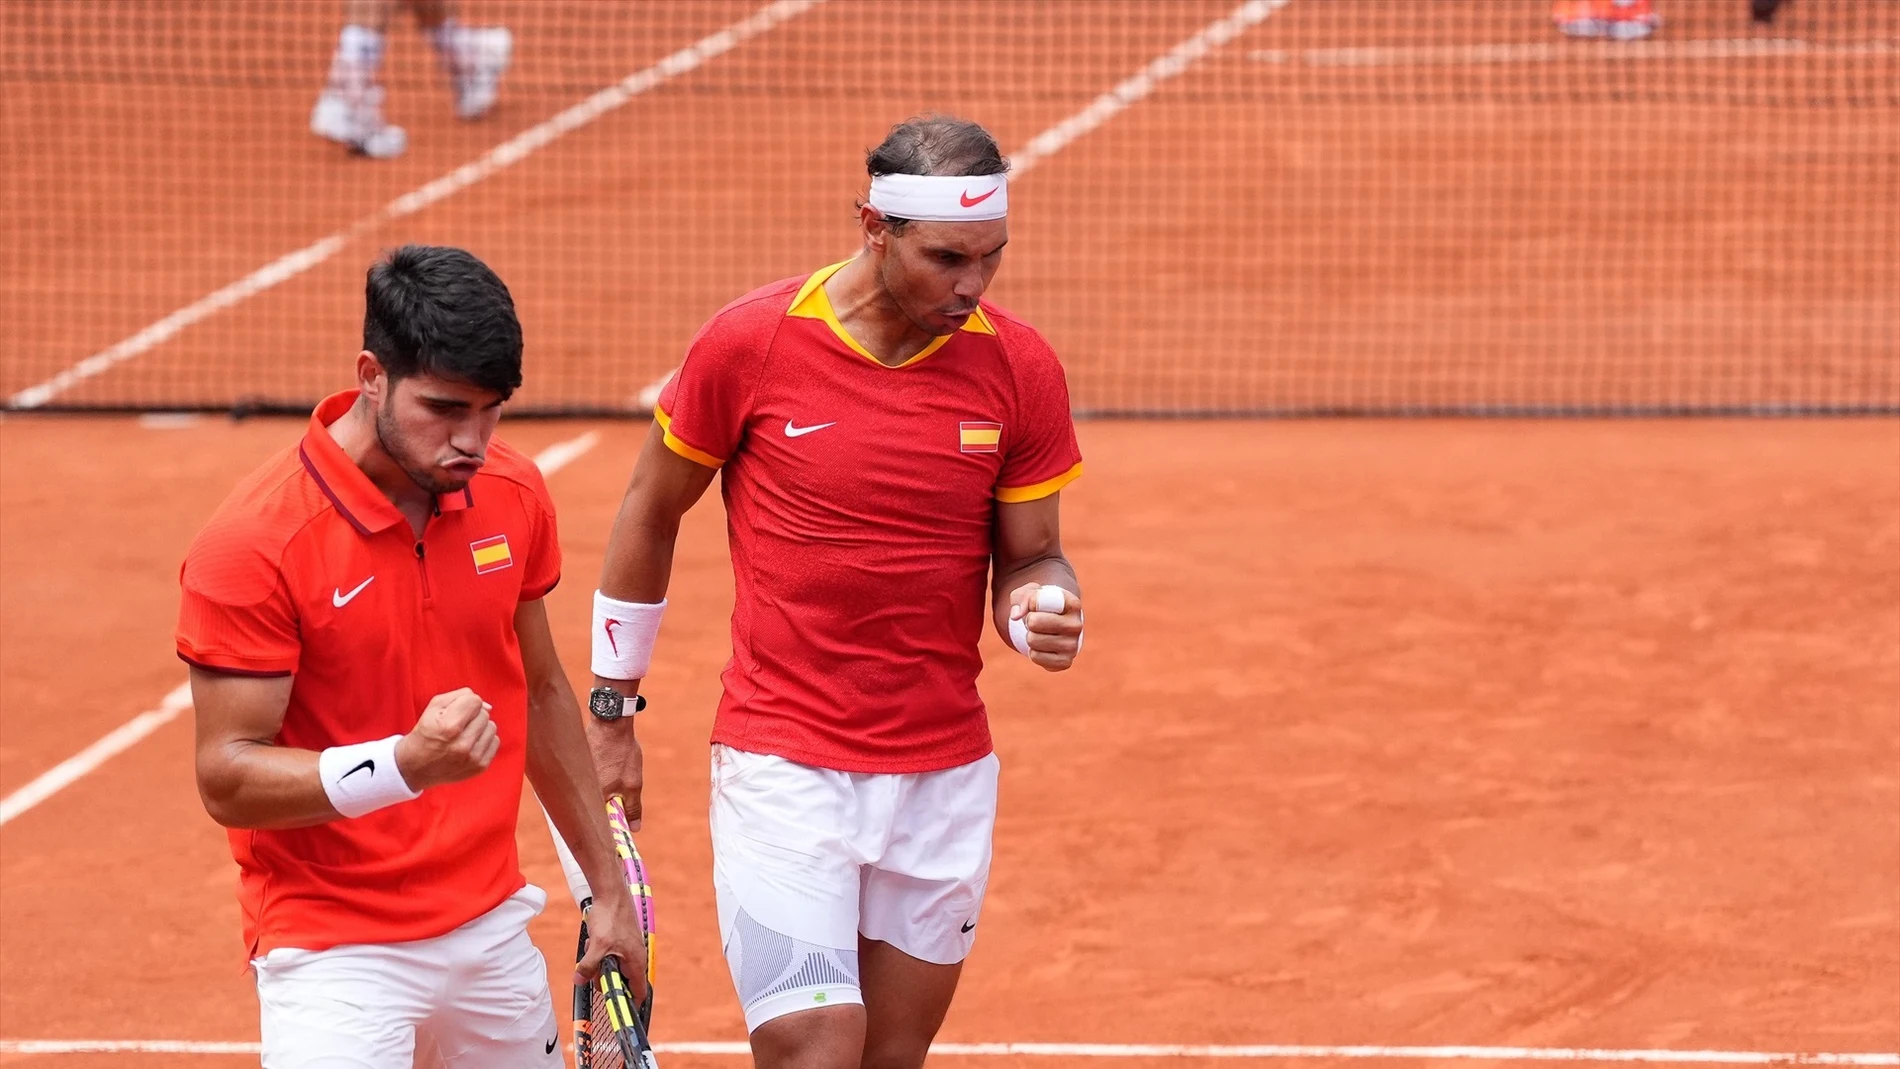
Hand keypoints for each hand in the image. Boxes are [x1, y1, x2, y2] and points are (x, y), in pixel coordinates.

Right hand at [395, 688, 498, 790]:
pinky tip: (470, 744)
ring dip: (480, 727)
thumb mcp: (434, 707)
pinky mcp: (480, 766)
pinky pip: (495, 741)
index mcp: (448, 727)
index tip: (456, 711)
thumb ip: (461, 696)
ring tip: (463, 734)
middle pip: (484, 714)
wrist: (417, 766)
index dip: (466, 702)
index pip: (475, 701)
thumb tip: (488, 706)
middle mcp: (462, 744)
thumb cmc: (426, 732)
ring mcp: (472, 758)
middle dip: (472, 715)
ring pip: (492, 727)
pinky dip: (484, 740)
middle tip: (457, 724)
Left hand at [575, 890, 649, 1000]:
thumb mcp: (596, 946)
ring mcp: (629, 947)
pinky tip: (593, 941)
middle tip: (592, 971)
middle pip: (622, 980)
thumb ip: (588, 967)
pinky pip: (610, 954)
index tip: (616, 1009)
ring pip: (614, 966)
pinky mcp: (622, 939)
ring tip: (593, 949)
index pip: (639, 992)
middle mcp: (636, 956)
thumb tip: (578, 981)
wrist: (610, 891)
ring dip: (600, 963)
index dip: (629, 1003)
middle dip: (605, 978)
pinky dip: (600, 951)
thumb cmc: (610, 917)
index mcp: (636, 962)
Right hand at [583, 696, 643, 829]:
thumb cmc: (621, 752)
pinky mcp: (577, 769)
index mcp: (594, 798)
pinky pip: (586, 786)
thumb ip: (633, 807)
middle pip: (591, 813)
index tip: (614, 847)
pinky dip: (595, 787)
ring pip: (589, 798)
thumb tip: (635, 828)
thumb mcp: (633, 782)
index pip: (599, 826)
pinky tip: (604, 778)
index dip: (608, 835)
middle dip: (605, 818)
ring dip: (600, 800)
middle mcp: (580, 791)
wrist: (610, 722)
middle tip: (618, 821)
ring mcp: (577, 779)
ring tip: (611, 793)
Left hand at [1008, 583, 1083, 671]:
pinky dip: (1033, 652)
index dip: (1031, 602)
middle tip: (1036, 621)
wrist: (1055, 626)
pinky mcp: (1065, 662)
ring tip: (1040, 633)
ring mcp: (1072, 646)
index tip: (1036, 604)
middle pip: (1034, 622)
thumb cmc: (1042, 607)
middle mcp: (1076, 625)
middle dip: (1028, 621)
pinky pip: (1035, 657)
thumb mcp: (1031, 594)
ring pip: (1032, 640)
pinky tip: (1043, 646)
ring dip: (1030, 636)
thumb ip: (1022, 598)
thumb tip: (1015, 616)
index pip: (1042, 600)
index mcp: (1073, 604)